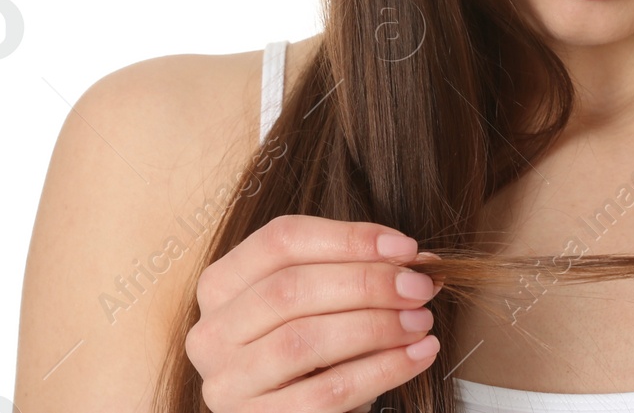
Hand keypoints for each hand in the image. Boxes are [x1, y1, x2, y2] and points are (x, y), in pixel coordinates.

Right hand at [185, 213, 444, 411]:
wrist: (300, 412)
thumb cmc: (313, 350)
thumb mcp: (322, 302)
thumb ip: (356, 272)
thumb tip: (412, 258)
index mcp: (221, 283)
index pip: (281, 240)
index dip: (348, 237)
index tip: (405, 246)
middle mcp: (211, 332)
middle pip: (291, 288)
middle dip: (367, 283)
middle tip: (420, 286)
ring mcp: (226, 382)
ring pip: (304, 340)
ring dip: (376, 326)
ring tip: (421, 320)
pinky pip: (325, 393)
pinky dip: (382, 370)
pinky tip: (418, 355)